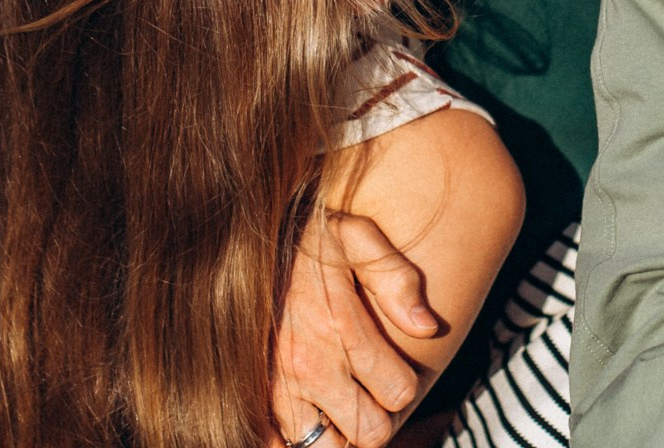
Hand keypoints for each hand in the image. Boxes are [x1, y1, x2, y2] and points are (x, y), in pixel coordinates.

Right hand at [271, 210, 443, 447]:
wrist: (237, 238)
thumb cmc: (302, 237)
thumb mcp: (354, 236)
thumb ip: (395, 279)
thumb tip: (427, 327)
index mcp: (340, 327)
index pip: (398, 393)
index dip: (404, 385)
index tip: (394, 371)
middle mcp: (309, 366)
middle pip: (369, 432)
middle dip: (378, 418)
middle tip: (371, 395)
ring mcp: (275, 387)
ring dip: (339, 434)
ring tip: (340, 407)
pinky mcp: (250, 397)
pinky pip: (274, 445)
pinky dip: (295, 438)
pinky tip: (307, 413)